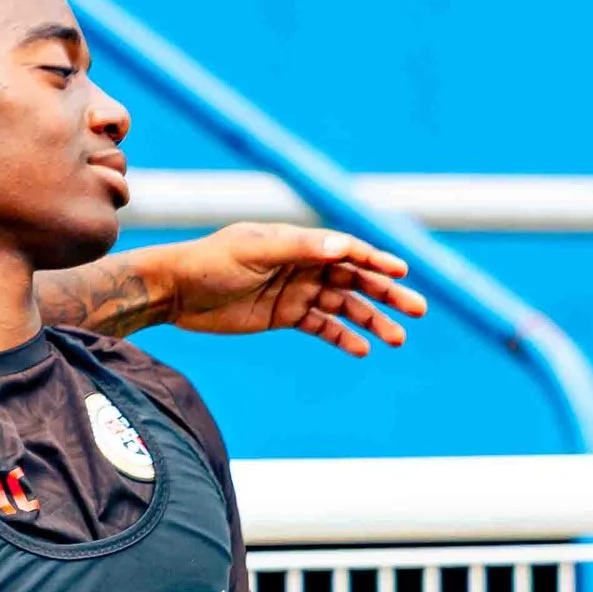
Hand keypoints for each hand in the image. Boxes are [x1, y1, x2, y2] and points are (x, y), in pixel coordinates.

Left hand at [151, 223, 417, 357]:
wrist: (176, 291)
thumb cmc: (212, 262)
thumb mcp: (255, 251)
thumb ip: (300, 248)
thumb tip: (344, 248)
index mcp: (300, 242)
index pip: (348, 250)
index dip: (377, 260)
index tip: (403, 272)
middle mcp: (304, 264)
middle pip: (355, 280)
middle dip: (387, 294)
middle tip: (417, 309)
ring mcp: (296, 290)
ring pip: (344, 306)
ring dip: (371, 320)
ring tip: (397, 338)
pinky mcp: (283, 316)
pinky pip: (321, 327)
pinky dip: (342, 337)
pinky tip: (362, 349)